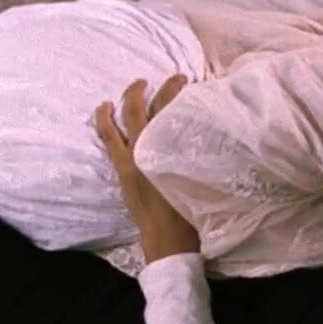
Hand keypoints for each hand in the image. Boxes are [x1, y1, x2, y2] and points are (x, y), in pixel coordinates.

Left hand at [95, 75, 199, 263]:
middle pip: (142, 112)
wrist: (168, 244)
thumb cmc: (191, 215)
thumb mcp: (204, 182)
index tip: (185, 80)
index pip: (166, 112)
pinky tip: (103, 111)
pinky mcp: (122, 173)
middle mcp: (143, 153)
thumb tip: (218, 134)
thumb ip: (205, 158)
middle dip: (152, 91)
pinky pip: (109, 141)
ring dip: (124, 102)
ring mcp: (128, 162)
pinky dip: (104, 123)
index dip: (173, 92)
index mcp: (163, 153)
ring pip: (119, 124)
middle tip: (165, 79)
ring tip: (130, 89)